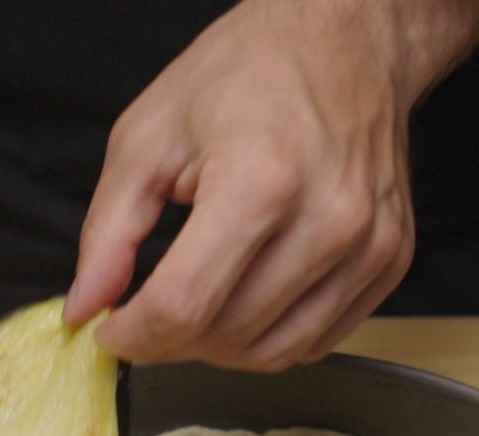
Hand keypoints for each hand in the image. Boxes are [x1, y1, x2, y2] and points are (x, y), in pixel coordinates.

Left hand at [64, 0, 478, 370]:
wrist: (350, 39)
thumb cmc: (248, 74)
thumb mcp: (149, 134)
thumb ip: (109, 231)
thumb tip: (86, 308)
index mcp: (259, 178)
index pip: (184, 305)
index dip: (135, 336)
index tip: (114, 332)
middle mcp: (327, 219)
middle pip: (227, 336)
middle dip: (172, 341)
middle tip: (153, 313)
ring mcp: (369, 245)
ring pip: (274, 353)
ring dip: (221, 349)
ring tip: (201, 307)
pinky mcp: (392, 260)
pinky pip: (319, 342)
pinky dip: (272, 340)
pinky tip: (250, 302)